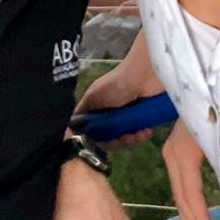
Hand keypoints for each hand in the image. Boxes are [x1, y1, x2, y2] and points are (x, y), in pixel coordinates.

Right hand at [73, 31, 164, 150]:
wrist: (145, 77)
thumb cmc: (116, 85)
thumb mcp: (93, 97)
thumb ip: (82, 112)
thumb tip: (72, 128)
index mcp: (96, 108)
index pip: (91, 131)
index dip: (94, 138)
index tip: (100, 141)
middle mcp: (110, 113)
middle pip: (108, 138)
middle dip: (116, 141)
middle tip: (124, 137)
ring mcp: (126, 117)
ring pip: (124, 139)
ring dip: (130, 140)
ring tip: (138, 134)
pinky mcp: (142, 119)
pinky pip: (139, 135)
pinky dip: (142, 135)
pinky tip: (146, 131)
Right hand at [162, 120, 212, 219]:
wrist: (206, 73)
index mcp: (185, 148)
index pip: (190, 190)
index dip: (198, 217)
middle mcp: (174, 150)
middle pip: (182, 193)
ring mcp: (174, 148)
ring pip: (179, 189)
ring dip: (188, 216)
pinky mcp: (179, 146)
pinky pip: (181, 179)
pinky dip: (186, 201)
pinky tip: (190, 217)